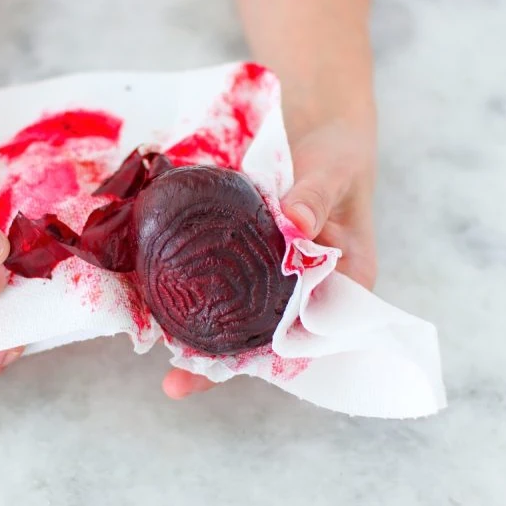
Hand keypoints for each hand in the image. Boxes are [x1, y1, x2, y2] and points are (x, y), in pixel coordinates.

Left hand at [162, 118, 377, 398]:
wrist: (321, 121)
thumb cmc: (342, 151)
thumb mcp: (336, 169)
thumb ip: (317, 194)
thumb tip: (296, 223)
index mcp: (345, 283)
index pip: (312, 339)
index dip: (271, 362)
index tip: (232, 375)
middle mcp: (308, 289)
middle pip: (268, 338)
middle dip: (224, 362)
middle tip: (177, 383)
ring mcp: (275, 273)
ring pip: (241, 314)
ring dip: (204, 333)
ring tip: (159, 351)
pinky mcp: (247, 253)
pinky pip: (222, 278)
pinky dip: (195, 289)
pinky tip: (159, 301)